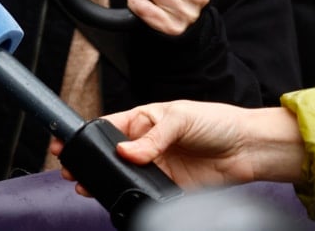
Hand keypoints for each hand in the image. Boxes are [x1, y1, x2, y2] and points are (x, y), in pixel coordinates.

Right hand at [51, 100, 303, 196]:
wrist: (249, 149)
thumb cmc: (217, 122)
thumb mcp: (180, 118)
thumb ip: (152, 137)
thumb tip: (125, 152)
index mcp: (144, 120)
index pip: (107, 127)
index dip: (86, 135)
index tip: (66, 142)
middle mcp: (146, 144)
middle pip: (109, 155)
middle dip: (88, 162)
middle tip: (71, 169)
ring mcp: (156, 167)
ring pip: (122, 176)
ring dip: (104, 181)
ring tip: (86, 186)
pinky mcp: (169, 187)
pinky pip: (144, 193)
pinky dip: (131, 196)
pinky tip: (120, 196)